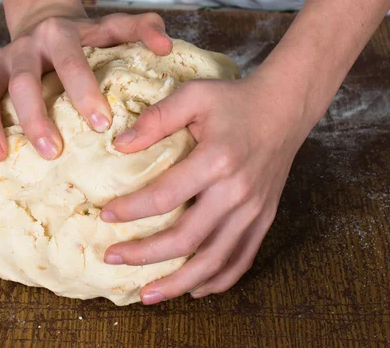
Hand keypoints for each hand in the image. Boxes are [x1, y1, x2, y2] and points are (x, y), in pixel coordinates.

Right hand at [0, 1, 171, 163]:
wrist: (46, 25)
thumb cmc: (86, 37)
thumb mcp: (114, 27)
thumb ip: (143, 30)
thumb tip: (166, 47)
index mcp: (59, 35)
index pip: (71, 62)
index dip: (84, 92)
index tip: (102, 126)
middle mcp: (23, 48)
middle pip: (23, 82)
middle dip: (35, 117)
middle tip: (53, 152)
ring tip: (0, 158)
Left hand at [101, 72, 313, 303]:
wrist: (284, 109)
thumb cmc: (234, 100)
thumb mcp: (193, 95)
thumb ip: (156, 119)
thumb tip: (119, 145)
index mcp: (217, 160)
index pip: (165, 197)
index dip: (132, 210)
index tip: (106, 215)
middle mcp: (237, 193)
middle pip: (187, 239)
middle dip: (145, 255)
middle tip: (113, 259)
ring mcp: (254, 211)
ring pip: (213, 261)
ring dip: (178, 282)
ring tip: (147, 294)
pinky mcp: (264, 219)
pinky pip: (241, 259)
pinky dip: (217, 280)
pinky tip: (194, 289)